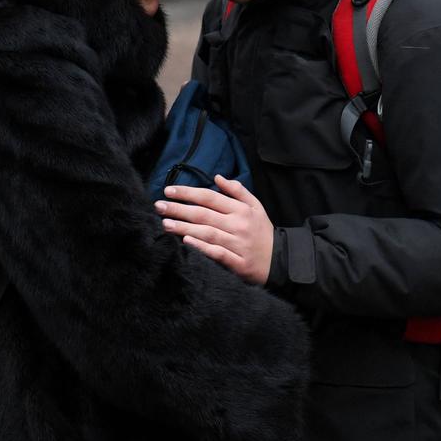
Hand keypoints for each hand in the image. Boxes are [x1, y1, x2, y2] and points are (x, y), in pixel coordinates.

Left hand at [154, 175, 273, 284]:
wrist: (282, 261)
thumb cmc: (262, 232)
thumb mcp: (256, 207)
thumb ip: (237, 191)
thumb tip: (218, 177)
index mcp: (241, 210)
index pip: (210, 198)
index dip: (189, 193)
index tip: (169, 191)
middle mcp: (238, 226)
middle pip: (204, 214)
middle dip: (179, 209)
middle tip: (159, 206)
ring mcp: (238, 245)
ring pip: (208, 233)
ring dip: (185, 227)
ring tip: (165, 223)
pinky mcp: (238, 263)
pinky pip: (218, 254)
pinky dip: (202, 247)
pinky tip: (186, 241)